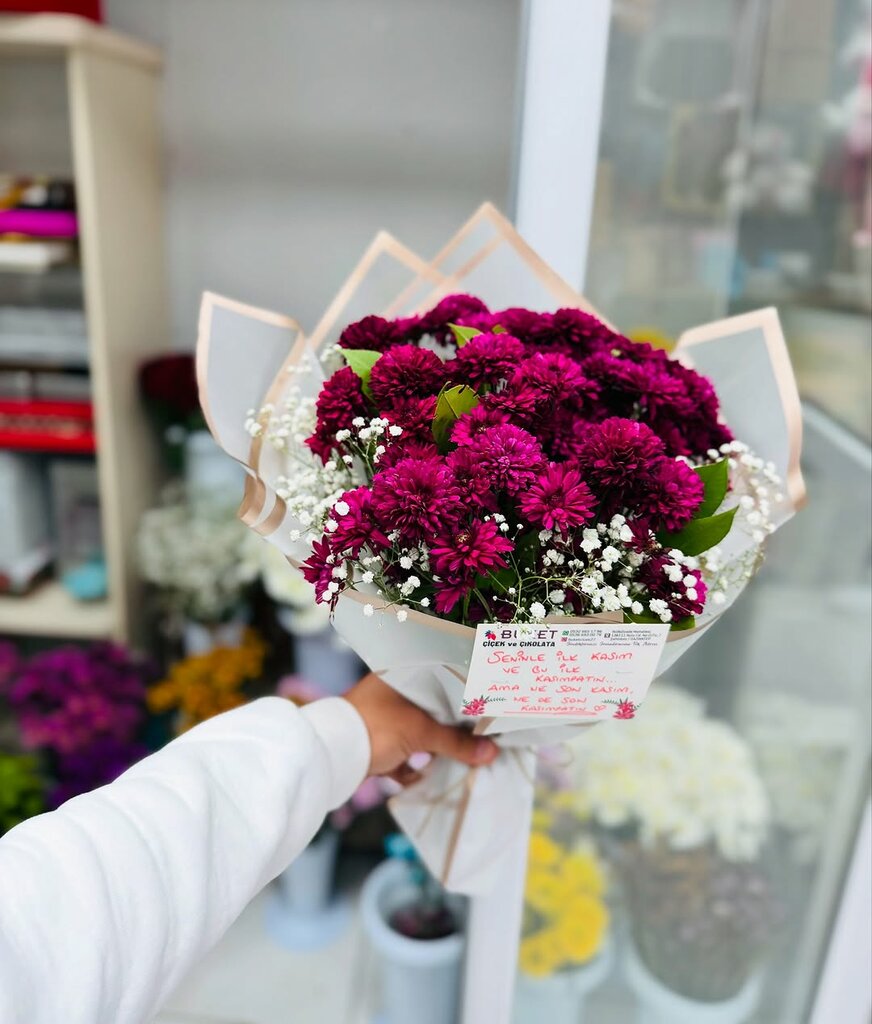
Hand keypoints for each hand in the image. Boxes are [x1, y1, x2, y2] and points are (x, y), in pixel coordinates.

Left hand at [343, 672, 498, 784]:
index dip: (464, 696)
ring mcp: (383, 717)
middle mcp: (392, 691)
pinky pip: (403, 752)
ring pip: (419, 732)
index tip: (485, 710)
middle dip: (450, 730)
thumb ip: (456, 742)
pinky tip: (417, 775)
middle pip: (433, 709)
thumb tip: (491, 752)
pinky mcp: (376, 741)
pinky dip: (410, 766)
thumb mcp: (420, 733)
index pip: (442, 678)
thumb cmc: (375, 728)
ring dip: (430, 751)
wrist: (330, 757)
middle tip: (477, 740)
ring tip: (449, 760)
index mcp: (401, 674)